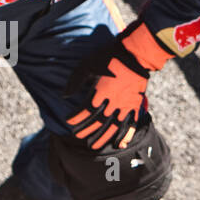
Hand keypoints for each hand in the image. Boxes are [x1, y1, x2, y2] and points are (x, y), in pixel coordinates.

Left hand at [64, 19, 171, 150]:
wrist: (135, 53)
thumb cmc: (109, 56)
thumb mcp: (87, 64)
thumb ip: (75, 81)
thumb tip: (64, 96)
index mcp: (99, 92)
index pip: (85, 111)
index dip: (76, 118)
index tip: (69, 122)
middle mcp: (112, 102)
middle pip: (97, 121)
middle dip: (86, 131)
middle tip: (78, 137)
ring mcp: (125, 105)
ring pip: (113, 126)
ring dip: (103, 138)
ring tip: (94, 146)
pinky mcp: (135, 105)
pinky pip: (131, 124)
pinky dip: (126, 135)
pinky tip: (119, 144)